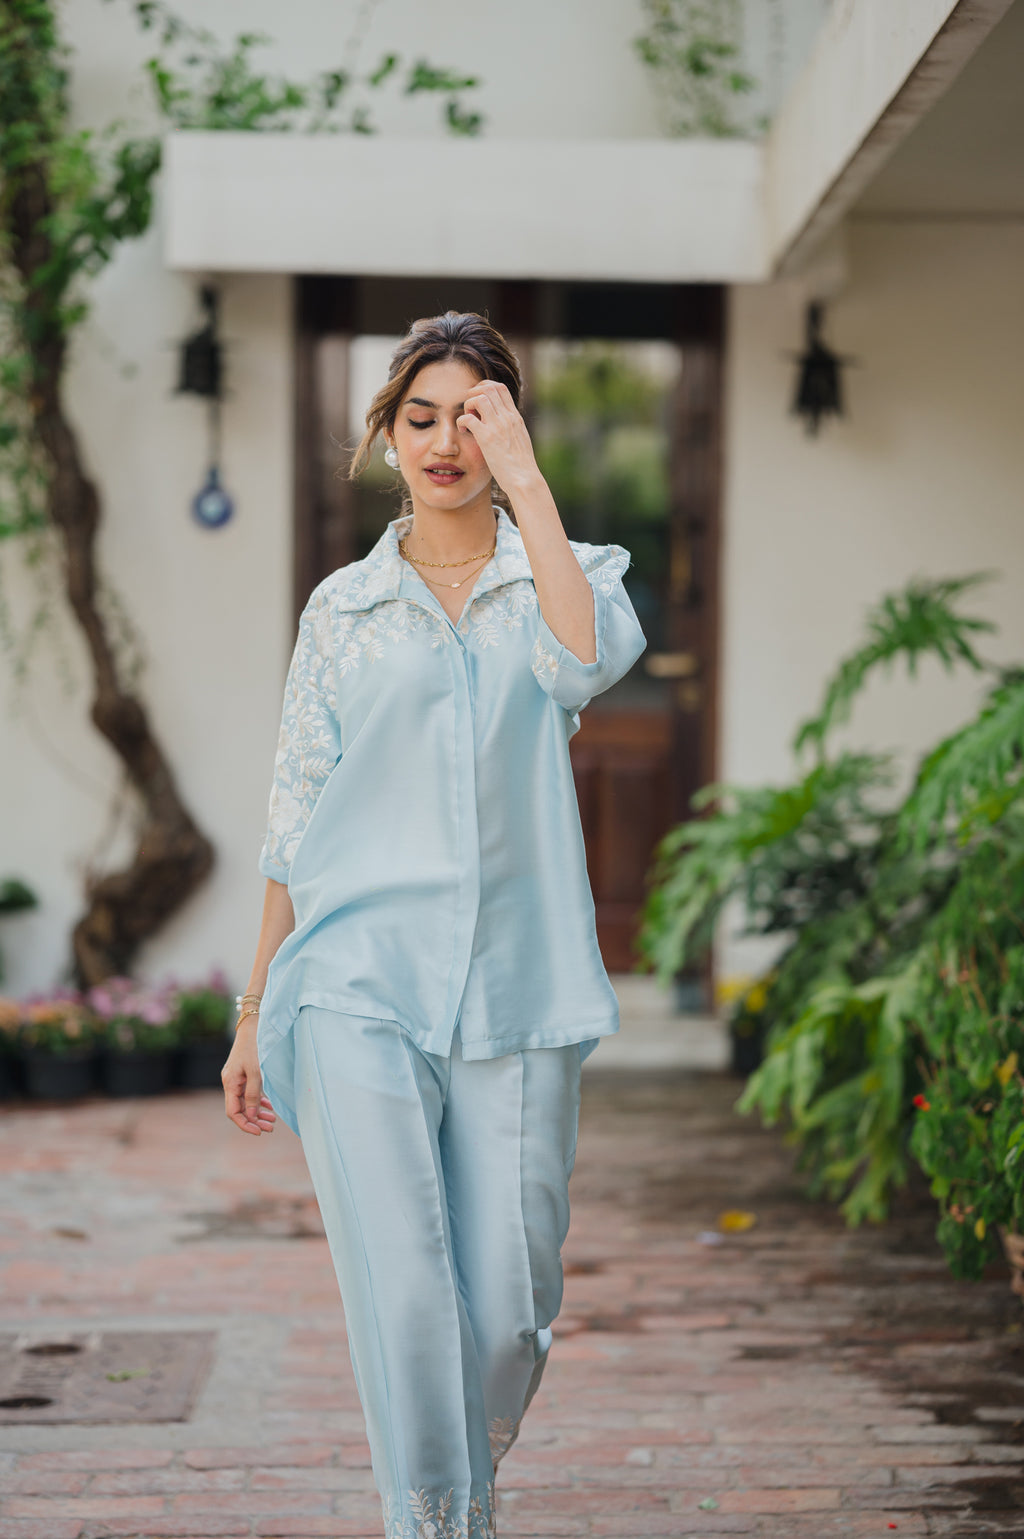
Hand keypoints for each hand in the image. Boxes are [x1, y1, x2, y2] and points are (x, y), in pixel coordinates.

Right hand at [222, 1021, 276, 1135]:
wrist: (254, 1025)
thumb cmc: (255, 1046)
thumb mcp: (256, 1071)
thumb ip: (254, 1094)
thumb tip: (252, 1116)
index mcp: (230, 1083)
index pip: (233, 1112)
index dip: (245, 1124)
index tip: (259, 1132)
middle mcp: (231, 1082)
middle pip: (240, 1109)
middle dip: (254, 1121)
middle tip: (270, 1128)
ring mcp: (237, 1078)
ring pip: (246, 1102)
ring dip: (258, 1113)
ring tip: (272, 1121)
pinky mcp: (244, 1074)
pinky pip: (250, 1093)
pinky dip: (259, 1101)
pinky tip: (269, 1107)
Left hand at [457, 380, 539, 495]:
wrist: (525, 480)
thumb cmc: (522, 466)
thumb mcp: (520, 441)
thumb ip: (512, 429)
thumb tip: (505, 427)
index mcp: (515, 417)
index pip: (500, 388)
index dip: (485, 389)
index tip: (478, 403)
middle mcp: (507, 417)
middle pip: (488, 387)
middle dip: (474, 394)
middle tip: (470, 410)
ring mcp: (497, 426)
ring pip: (478, 398)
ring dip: (468, 405)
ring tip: (468, 420)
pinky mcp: (487, 438)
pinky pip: (468, 418)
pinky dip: (461, 421)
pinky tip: (464, 431)